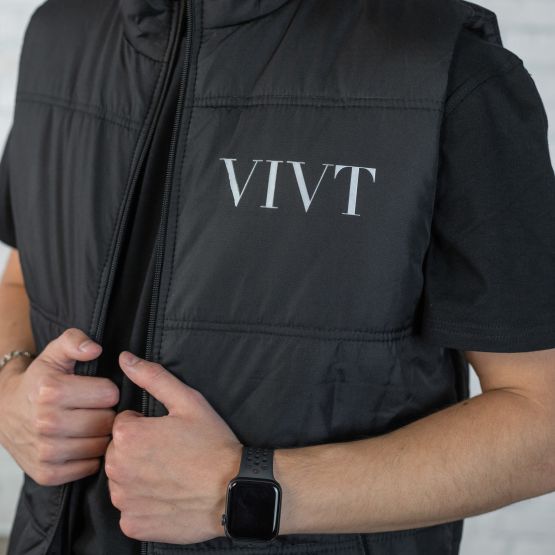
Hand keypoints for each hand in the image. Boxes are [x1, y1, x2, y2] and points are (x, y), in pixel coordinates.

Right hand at [0, 328, 118, 485]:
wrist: (4, 411)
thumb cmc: (39, 381)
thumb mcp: (54, 353)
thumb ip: (75, 341)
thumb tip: (95, 349)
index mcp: (51, 390)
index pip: (109, 394)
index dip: (107, 391)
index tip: (95, 391)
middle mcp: (46, 422)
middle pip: (107, 422)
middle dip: (105, 413)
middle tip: (93, 410)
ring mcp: (45, 451)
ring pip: (101, 446)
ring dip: (100, 436)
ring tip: (87, 426)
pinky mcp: (47, 474)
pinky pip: (90, 467)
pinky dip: (90, 457)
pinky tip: (79, 444)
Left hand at [105, 352, 241, 543]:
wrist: (234, 490)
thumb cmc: (212, 444)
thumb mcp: (188, 401)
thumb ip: (153, 377)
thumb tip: (125, 359)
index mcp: (127, 436)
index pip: (124, 424)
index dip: (147, 425)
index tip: (168, 433)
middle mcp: (117, 469)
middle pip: (119, 452)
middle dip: (139, 450)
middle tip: (172, 453)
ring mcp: (124, 500)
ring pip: (122, 481)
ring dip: (139, 476)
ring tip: (172, 474)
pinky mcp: (133, 524)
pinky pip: (130, 509)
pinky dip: (145, 504)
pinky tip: (168, 496)